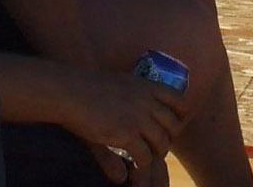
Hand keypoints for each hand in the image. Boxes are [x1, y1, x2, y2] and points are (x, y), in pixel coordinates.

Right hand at [63, 69, 182, 176]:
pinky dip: (143, 164)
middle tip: (160, 144)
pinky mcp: (127, 134)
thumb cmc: (88, 88)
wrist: (70, 92)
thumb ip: (134, 98)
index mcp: (146, 85)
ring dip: (158, 152)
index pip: (178, 100)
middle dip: (170, 137)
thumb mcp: (119, 86)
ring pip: (162, 141)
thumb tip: (144, 103)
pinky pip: (145, 155)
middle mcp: (146, 100)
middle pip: (173, 124)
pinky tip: (137, 166)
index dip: (181, 114)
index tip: (175, 123)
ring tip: (150, 156)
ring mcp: (138, 117)